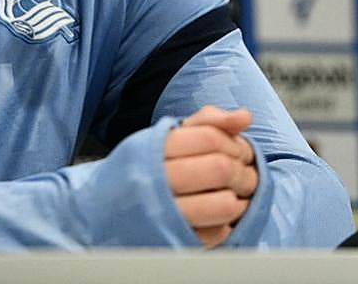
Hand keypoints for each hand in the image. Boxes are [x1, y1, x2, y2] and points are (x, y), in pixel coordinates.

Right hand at [163, 105, 258, 247]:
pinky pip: (217, 235)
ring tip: (236, 197)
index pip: (210, 138)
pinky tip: (220, 219)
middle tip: (244, 176)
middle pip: (220, 168)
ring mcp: (165, 214)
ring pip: (225, 204)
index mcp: (155, 147)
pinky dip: (227, 226)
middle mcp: (156, 180)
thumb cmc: (153, 166)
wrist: (112, 210)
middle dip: (243, 172)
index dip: (235, 143)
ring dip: (241, 200)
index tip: (239, 151)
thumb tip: (245, 117)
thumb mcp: (173, 136)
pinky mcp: (175, 241)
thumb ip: (209, 122)